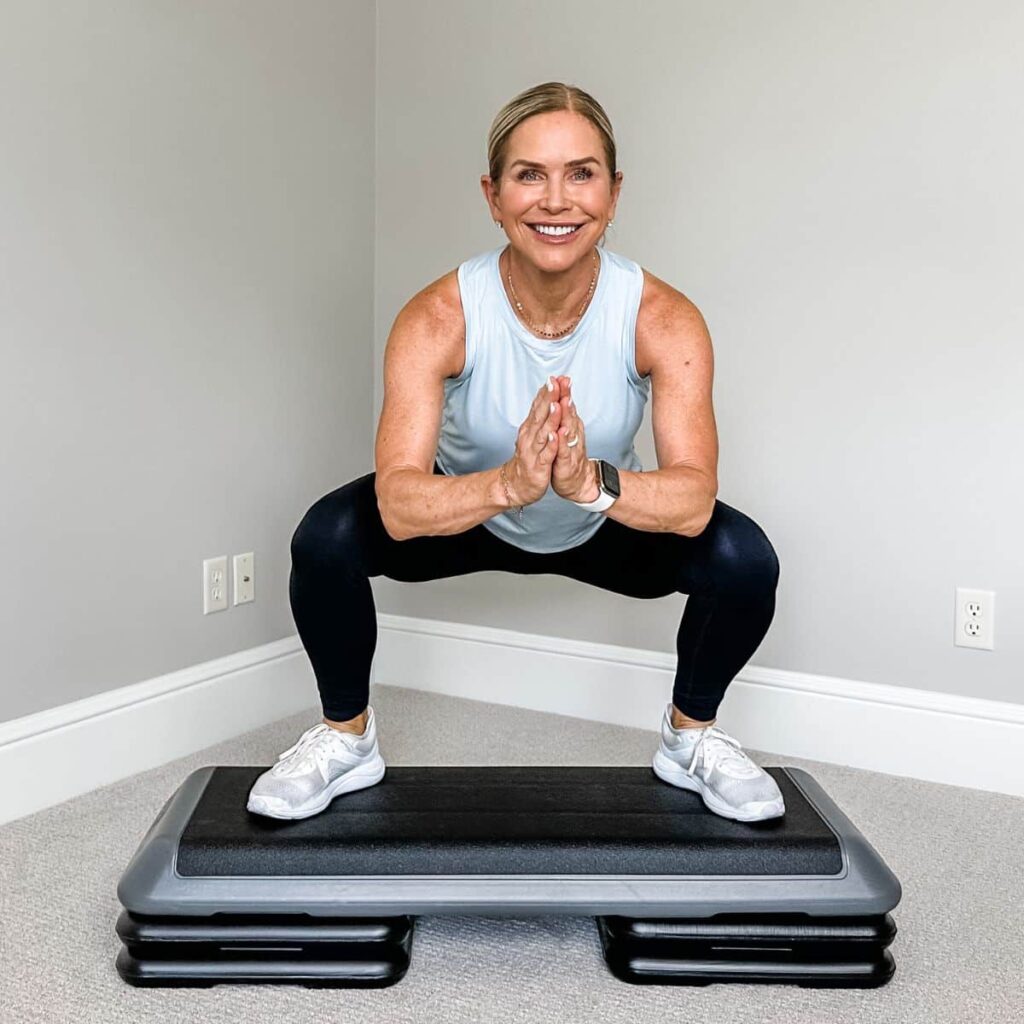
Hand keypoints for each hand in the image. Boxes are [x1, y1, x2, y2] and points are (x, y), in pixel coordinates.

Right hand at [502, 376, 562, 506]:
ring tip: (556, 404)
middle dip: (549, 398)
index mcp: (530, 428)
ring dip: (550, 418)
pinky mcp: (538, 466)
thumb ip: (540, 417)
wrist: (515, 485)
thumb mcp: (533, 434)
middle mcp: (529, 436)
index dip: (547, 391)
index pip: (539, 406)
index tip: (556, 377)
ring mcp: (533, 451)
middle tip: (555, 382)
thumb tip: (546, 396)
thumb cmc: (528, 459)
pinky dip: (550, 444)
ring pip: (542, 432)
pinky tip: (554, 436)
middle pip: (540, 414)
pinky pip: (545, 454)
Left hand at [550, 376, 598, 502]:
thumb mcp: (566, 434)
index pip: (566, 406)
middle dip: (564, 397)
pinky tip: (557, 433)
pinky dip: (560, 442)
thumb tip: (564, 395)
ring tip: (561, 401)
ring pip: (568, 430)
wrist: (578, 482)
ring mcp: (570, 448)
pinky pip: (563, 451)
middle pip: (569, 413)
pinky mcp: (566, 463)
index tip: (559, 376)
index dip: (563, 392)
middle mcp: (572, 435)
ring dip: (564, 416)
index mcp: (570, 427)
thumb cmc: (569, 456)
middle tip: (562, 382)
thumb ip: (566, 416)